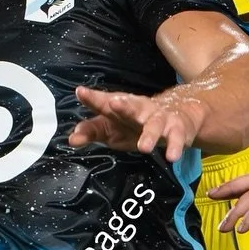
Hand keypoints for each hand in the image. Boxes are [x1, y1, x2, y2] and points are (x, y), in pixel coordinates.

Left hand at [70, 85, 206, 163]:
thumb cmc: (135, 123)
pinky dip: (175, 146)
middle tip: (115, 104)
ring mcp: (159, 118)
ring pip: (155, 124)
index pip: (104, 102)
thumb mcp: (111, 128)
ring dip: (150, 134)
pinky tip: (172, 156)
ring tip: (144, 147)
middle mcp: (140, 109)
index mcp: (121, 107)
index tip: (80, 93)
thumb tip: (71, 140)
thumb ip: (91, 131)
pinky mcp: (177, 129)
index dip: (93, 98)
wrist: (177, 114)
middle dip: (125, 105)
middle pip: (132, 105)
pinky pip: (176, 138)